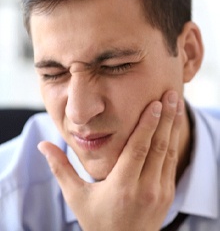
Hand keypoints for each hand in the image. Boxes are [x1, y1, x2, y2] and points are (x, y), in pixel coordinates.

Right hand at [38, 90, 183, 230]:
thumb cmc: (97, 221)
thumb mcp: (75, 196)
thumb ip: (60, 168)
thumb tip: (43, 146)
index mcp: (122, 187)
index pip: (138, 149)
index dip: (147, 124)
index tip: (156, 103)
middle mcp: (145, 188)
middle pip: (158, 146)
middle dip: (166, 118)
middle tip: (171, 94)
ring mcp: (160, 192)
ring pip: (169, 152)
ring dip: (172, 126)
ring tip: (176, 104)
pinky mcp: (167, 193)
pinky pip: (171, 162)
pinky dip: (173, 141)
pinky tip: (173, 127)